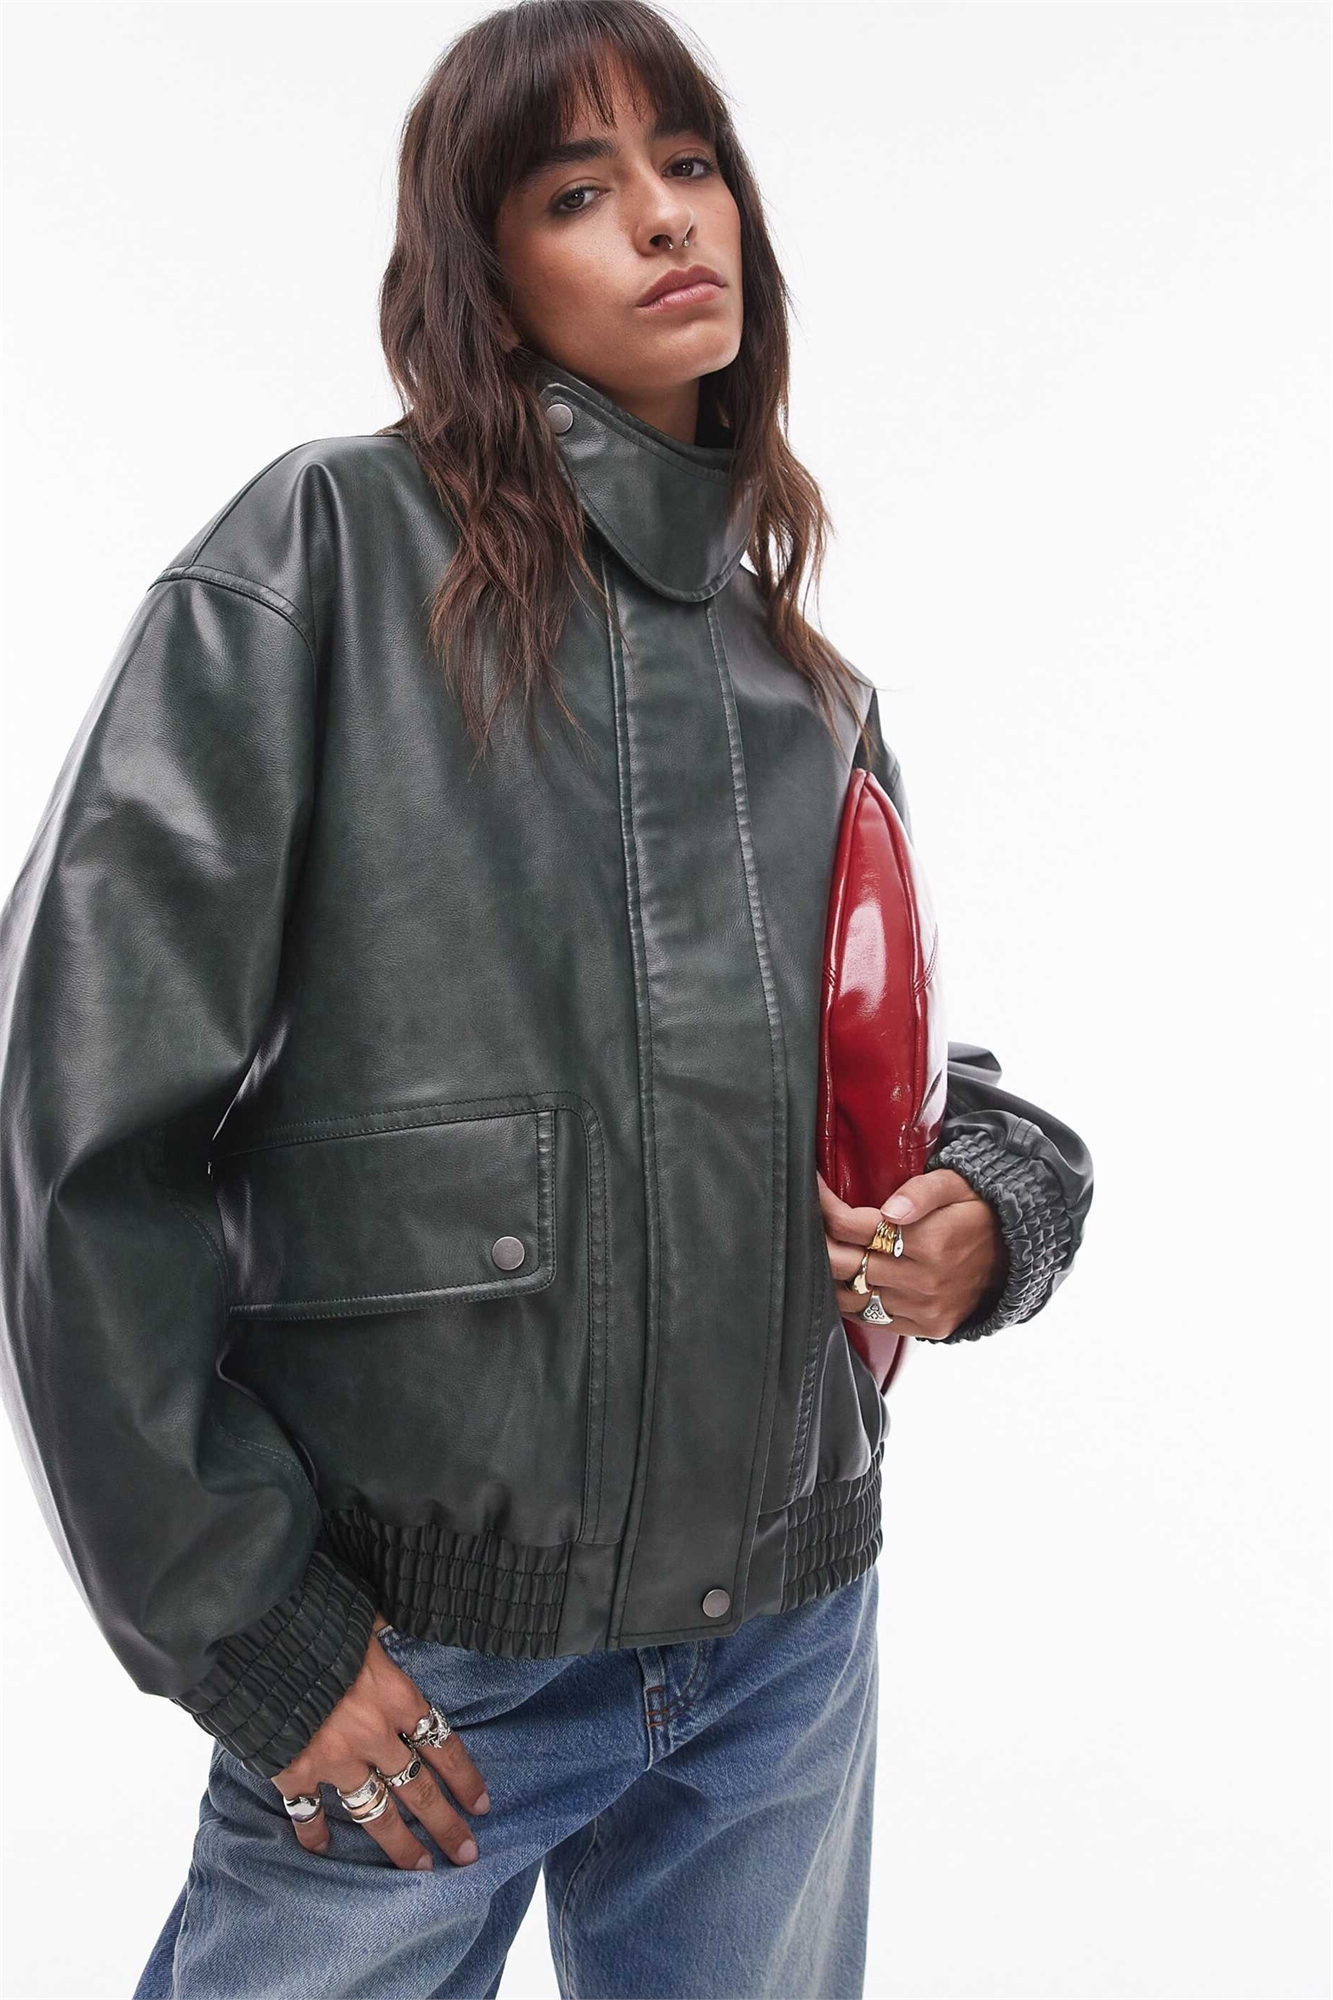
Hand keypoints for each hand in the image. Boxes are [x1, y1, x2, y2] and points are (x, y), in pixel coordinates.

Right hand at [270, 1613, 491, 1870]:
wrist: (257, 1634)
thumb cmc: (316, 1616)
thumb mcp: (366, 1616)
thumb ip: (383, 1634)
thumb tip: (392, 1626)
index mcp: (396, 1695)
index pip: (443, 1744)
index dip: (465, 1778)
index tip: (482, 1804)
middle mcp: (373, 1734)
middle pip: (419, 1790)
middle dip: (447, 1826)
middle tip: (467, 1854)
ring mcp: (334, 1759)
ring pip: (375, 1813)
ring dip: (399, 1844)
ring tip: (418, 1867)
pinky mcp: (294, 1772)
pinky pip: (309, 1813)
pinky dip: (314, 1833)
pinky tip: (322, 1849)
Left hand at [817, 1168, 1005, 1339]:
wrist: (1014, 1255)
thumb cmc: (976, 1212)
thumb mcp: (955, 1185)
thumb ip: (920, 1193)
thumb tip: (889, 1211)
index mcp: (929, 1241)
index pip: (852, 1225)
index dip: (824, 1206)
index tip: (812, 1190)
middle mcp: (923, 1281)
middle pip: (844, 1263)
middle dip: (818, 1239)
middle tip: (806, 1221)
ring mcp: (923, 1308)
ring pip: (850, 1297)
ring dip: (829, 1275)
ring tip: (821, 1251)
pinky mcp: (925, 1327)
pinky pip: (871, 1318)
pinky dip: (851, 1300)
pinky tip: (845, 1280)